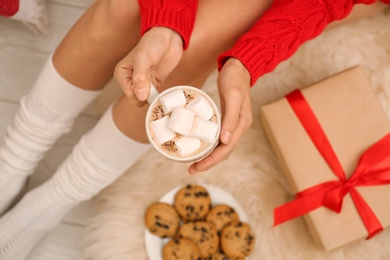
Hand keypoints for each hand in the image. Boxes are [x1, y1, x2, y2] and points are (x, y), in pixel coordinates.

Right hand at [114, 27, 183, 105]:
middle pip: (137, 99)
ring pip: (146, 100)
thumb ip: (140, 77)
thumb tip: (140, 96)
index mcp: (121, 74)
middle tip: (155, 83)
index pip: (130, 94)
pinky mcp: (154, 84)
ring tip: (159, 83)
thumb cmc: (153, 43)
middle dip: (147, 96)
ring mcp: (143, 83)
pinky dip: (159, 97)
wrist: (169, 37)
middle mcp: (130, 80)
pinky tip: (164, 89)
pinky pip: (154, 98)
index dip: (141, 92)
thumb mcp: (144, 58)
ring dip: (154, 97)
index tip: (150, 82)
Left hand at [188, 58, 252, 173]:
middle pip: (224, 152)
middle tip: (191, 169)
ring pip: (221, 147)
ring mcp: (233, 125)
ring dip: (209, 157)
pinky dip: (209, 146)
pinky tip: (199, 147)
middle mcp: (238, 128)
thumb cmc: (234, 80)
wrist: (239, 68)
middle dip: (209, 163)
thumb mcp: (232, 96)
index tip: (198, 166)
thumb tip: (225, 140)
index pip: (227, 148)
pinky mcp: (227, 121)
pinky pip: (218, 139)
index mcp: (241, 124)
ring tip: (193, 163)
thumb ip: (230, 118)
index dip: (212, 160)